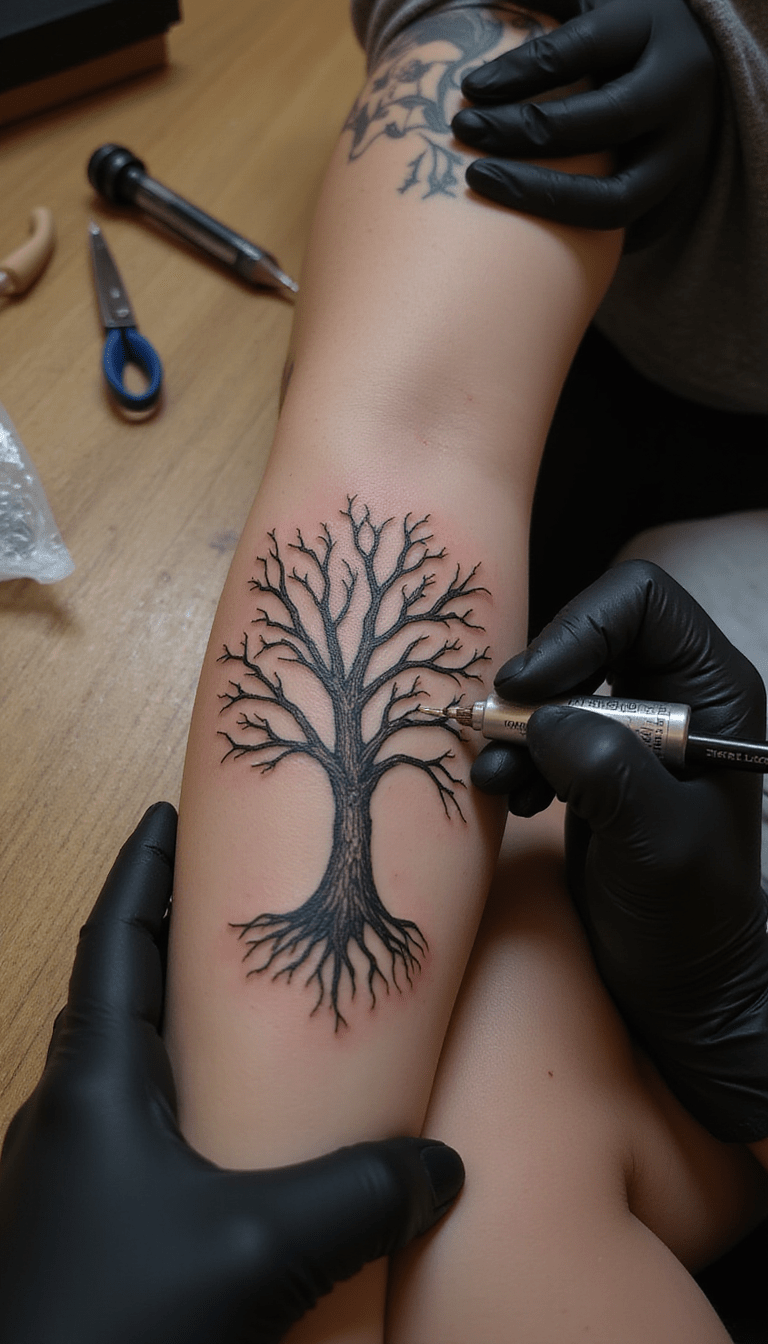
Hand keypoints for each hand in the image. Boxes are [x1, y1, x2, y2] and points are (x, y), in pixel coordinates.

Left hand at [0, 804, 463, 1343]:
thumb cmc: (122, 1322)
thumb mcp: (260, 1249)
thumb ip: (360, 1195)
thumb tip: (441, 1167)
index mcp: (96, 1084)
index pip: (115, 939)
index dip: (142, 872)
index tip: (166, 814)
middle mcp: (73, 1112)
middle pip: (114, 989)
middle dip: (162, 932)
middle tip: (219, 893)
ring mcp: (72, 1173)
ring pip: (121, 1062)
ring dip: (168, 1015)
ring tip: (233, 1003)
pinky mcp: (87, 1224)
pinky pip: (133, 1127)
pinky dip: (176, 1093)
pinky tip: (226, 1134)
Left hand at [452, 0, 718, 243]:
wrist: (688, 61)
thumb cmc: (615, 26)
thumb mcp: (584, 0)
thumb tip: (474, 4)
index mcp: (652, 26)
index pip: (583, 50)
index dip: (520, 71)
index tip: (468, 88)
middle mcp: (679, 88)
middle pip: (604, 121)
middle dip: (525, 131)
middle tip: (464, 131)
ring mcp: (685, 149)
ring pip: (617, 195)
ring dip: (543, 196)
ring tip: (481, 181)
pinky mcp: (678, 195)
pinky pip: (625, 227)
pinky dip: (573, 228)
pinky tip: (523, 219)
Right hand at [472, 561, 767, 1141]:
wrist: (681, 985)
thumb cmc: (691, 922)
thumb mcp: (660, 848)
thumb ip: (609, 774)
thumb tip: (545, 719)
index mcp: (715, 693)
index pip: (642, 603)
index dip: (579, 627)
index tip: (528, 687)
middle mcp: (677, 697)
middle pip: (590, 631)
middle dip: (537, 682)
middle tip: (496, 730)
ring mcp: (635, 729)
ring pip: (558, 681)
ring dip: (517, 726)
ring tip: (500, 782)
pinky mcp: (598, 763)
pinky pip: (543, 728)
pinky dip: (516, 756)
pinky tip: (513, 797)